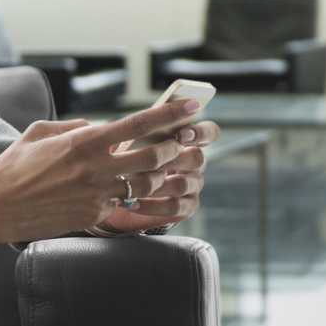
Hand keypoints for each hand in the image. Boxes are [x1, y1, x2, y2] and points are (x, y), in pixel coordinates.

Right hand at [0, 100, 203, 243]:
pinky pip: (124, 205)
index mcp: (84, 142)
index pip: (138, 125)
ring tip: (158, 167)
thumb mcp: (39, 133)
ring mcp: (97, 195)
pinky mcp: (93, 216)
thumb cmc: (12, 167)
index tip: (191, 108)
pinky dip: (132, 196)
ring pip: (146, 184)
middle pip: (153, 157)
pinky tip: (128, 191)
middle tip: (176, 143)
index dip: (170, 115)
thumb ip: (73, 126)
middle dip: (171, 148)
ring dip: (158, 175)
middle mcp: (96, 168)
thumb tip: (96, 126)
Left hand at [94, 119, 219, 233]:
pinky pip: (174, 207)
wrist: (116, 187)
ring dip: (158, 183)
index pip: (209, 132)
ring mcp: (192, 185)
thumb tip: (149, 118)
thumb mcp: (133, 137)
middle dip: (176, 158)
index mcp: (189, 139)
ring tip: (132, 183)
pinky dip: (152, 205)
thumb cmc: (127, 153)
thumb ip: (146, 127)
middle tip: (156, 161)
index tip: (182, 134)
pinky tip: (132, 202)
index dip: (201, 132)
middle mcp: (194, 162)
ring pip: (183, 184)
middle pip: (198, 158)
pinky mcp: (185, 207)